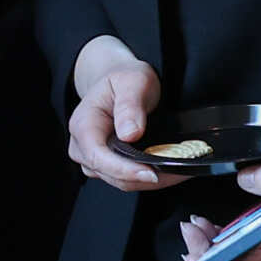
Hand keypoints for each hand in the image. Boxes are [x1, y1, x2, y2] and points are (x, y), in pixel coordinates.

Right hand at [67, 37, 168, 189]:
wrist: (122, 81)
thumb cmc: (125, 79)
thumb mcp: (133, 81)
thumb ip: (130, 105)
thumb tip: (130, 134)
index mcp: (83, 124)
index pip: (98, 156)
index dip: (124, 170)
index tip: (151, 173)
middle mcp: (82, 146)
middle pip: (111, 174)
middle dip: (145, 177)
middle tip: (179, 170)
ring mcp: (93, 159)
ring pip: (121, 182)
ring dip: (150, 181)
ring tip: (178, 169)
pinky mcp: (107, 166)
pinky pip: (128, 180)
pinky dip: (149, 177)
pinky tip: (168, 169)